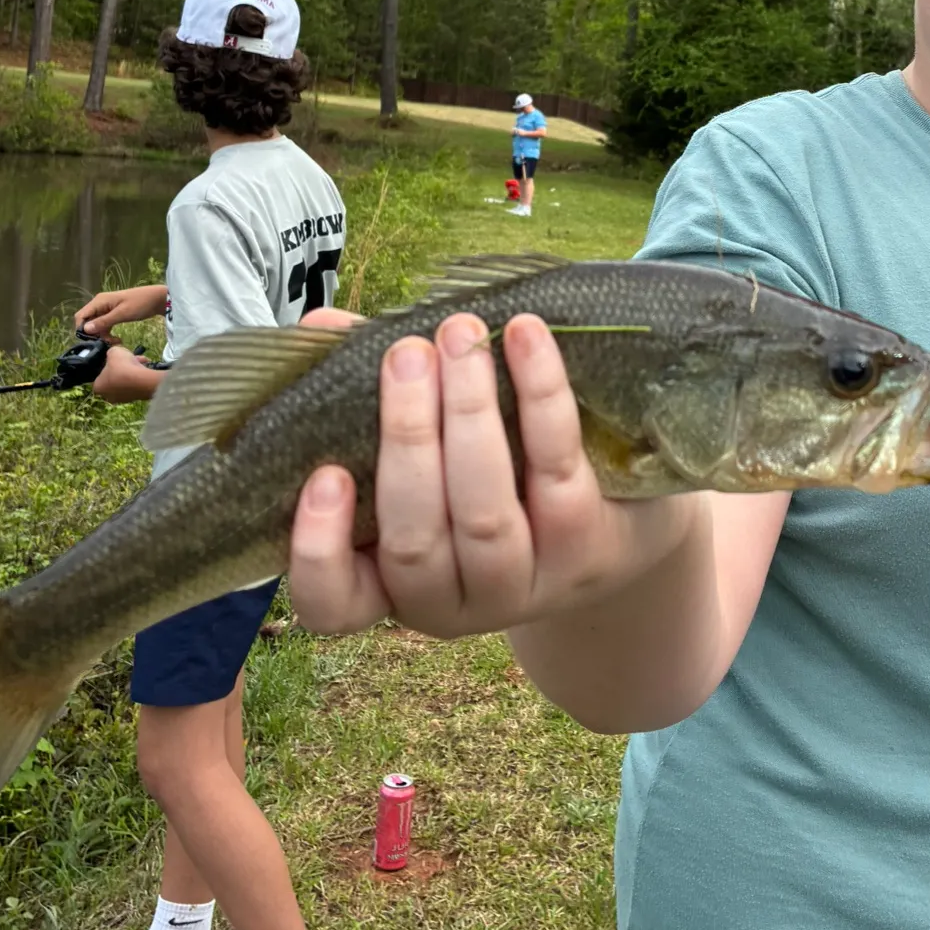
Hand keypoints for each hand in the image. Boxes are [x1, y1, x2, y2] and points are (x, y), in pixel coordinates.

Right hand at [74, 284, 166, 336]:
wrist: (157, 299)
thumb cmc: (140, 303)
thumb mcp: (122, 314)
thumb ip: (104, 321)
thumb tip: (85, 329)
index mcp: (99, 301)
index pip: (81, 316)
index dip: (82, 329)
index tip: (91, 341)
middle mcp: (100, 304)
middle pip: (88, 322)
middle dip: (94, 334)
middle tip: (107, 343)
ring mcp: (106, 309)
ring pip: (97, 325)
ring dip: (103, 335)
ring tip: (115, 342)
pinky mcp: (113, 314)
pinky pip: (105, 325)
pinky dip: (108, 333)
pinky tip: (117, 340)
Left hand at [90, 344, 159, 403]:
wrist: (141, 380)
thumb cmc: (122, 367)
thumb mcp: (113, 352)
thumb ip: (111, 353)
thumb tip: (114, 355)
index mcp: (98, 386)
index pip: (100, 375)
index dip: (108, 365)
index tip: (116, 359)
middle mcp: (108, 395)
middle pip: (114, 378)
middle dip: (123, 368)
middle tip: (130, 358)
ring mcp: (123, 399)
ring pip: (127, 381)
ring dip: (133, 371)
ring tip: (141, 360)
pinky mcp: (136, 398)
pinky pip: (136, 384)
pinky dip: (140, 376)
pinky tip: (145, 367)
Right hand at [287, 307, 695, 639]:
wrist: (613, 519)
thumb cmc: (493, 477)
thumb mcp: (428, 447)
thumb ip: (370, 395)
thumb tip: (321, 327)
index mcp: (388, 587)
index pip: (332, 603)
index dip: (316, 551)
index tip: (325, 474)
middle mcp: (451, 602)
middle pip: (414, 539)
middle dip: (407, 437)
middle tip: (406, 354)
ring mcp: (521, 585)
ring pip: (484, 512)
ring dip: (469, 414)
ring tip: (460, 336)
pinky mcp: (585, 551)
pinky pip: (556, 468)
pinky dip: (539, 395)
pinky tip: (523, 337)